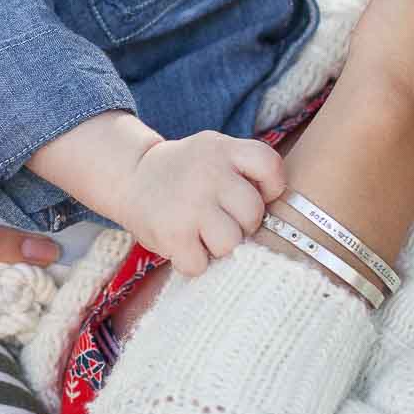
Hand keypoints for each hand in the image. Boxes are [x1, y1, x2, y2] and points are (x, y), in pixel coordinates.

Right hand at [118, 132, 285, 275]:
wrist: (131, 176)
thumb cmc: (187, 173)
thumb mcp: (215, 152)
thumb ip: (246, 172)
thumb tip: (282, 220)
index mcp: (223, 149)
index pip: (270, 166)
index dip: (271, 188)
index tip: (255, 194)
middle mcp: (208, 172)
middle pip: (252, 214)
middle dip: (241, 223)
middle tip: (219, 218)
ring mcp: (190, 203)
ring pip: (230, 243)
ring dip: (218, 246)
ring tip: (201, 232)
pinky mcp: (173, 233)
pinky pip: (201, 264)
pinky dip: (193, 262)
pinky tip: (183, 244)